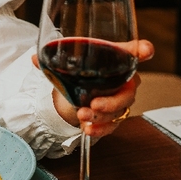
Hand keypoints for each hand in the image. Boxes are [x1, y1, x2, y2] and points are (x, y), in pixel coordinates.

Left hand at [35, 39, 154, 138]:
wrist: (76, 93)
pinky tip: (88, 129)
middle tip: (95, 104)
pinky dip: (100, 129)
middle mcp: (124, 79)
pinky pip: (113, 125)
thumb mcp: (67, 64)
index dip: (142, 50)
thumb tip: (35, 58)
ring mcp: (121, 99)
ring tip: (83, 116)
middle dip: (112, 100)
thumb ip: (52, 61)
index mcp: (116, 59)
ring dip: (101, 116)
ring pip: (120, 110)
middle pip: (128, 90)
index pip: (134, 52)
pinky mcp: (115, 116)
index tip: (145, 50)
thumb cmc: (81, 72)